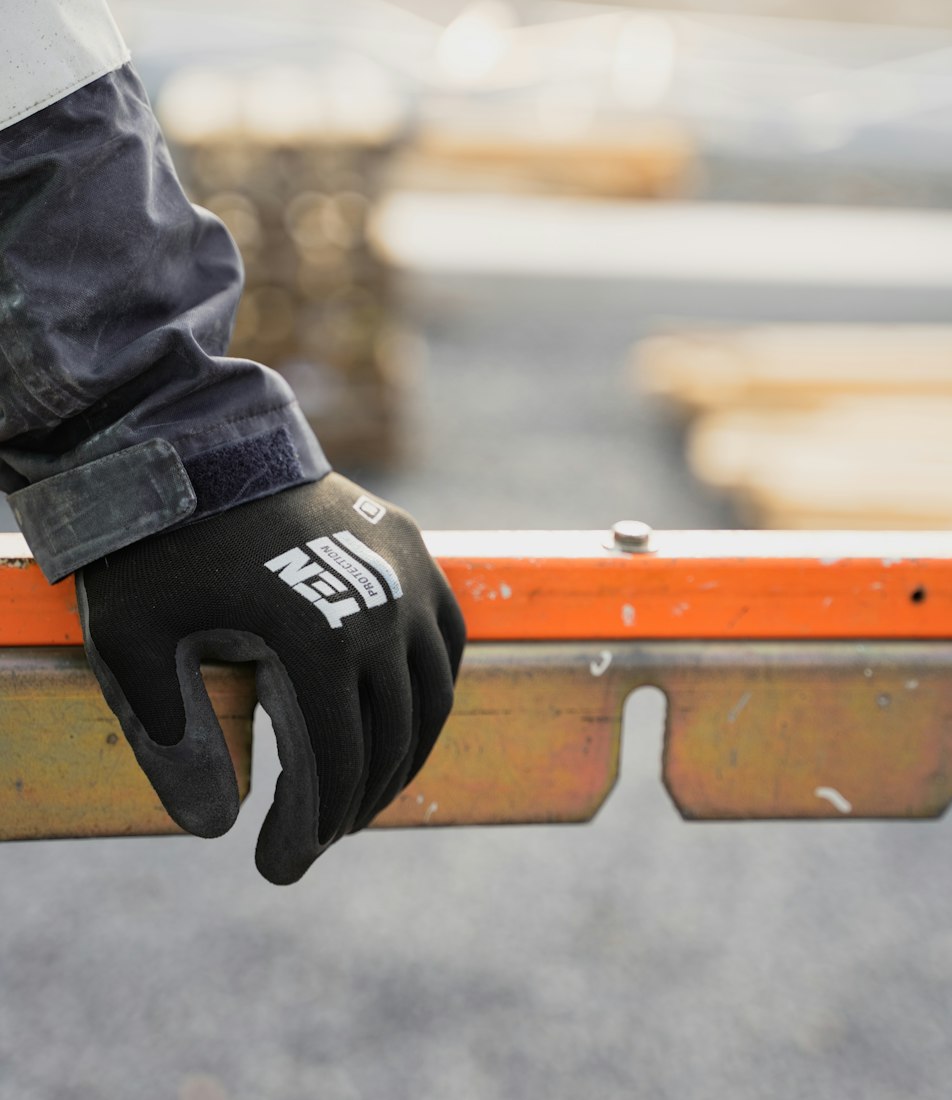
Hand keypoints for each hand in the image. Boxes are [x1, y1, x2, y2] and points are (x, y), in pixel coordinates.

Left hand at [76, 473, 464, 882]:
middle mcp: (381, 611)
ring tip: (359, 794)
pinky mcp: (416, 551)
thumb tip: (217, 825)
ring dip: (402, 758)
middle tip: (312, 842)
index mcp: (317, 639)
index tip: (276, 867)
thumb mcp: (137, 644)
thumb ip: (172, 739)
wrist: (199, 449)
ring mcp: (408, 576)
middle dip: (351, 806)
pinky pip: (449, 640)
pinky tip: (399, 720)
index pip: (334, 765)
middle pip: (389, 741)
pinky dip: (431, 693)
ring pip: (432, 698)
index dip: (309, 829)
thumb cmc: (161, 550)